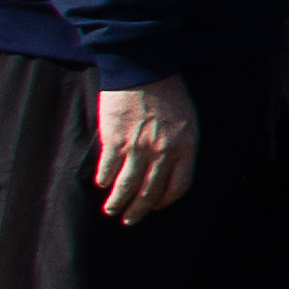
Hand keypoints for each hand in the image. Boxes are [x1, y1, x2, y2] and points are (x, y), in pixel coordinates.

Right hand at [88, 77, 197, 222]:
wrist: (143, 68)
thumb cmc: (168, 91)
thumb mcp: (187, 120)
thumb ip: (180, 145)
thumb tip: (168, 167)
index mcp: (186, 147)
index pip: (179, 186)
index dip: (166, 201)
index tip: (157, 205)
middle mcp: (164, 152)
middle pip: (152, 192)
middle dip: (140, 210)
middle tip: (131, 219)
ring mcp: (138, 148)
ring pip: (127, 186)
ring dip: (118, 203)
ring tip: (112, 211)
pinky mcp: (114, 140)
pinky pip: (108, 169)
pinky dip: (104, 180)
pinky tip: (101, 184)